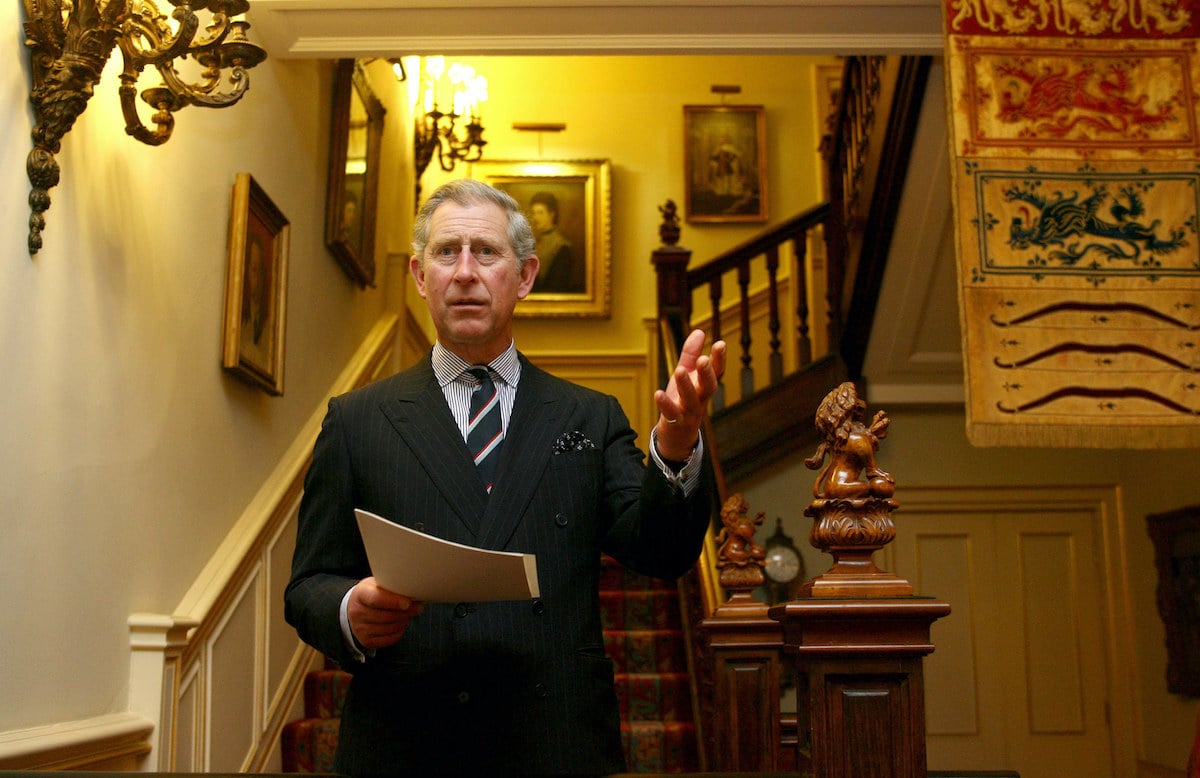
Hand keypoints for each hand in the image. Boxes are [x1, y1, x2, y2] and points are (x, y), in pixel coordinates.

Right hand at [347, 576, 423, 649]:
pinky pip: (390, 638)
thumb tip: (414, 591)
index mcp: (360, 594)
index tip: (408, 602)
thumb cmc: (371, 593)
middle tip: (418, 607)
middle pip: (386, 616)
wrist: (356, 607)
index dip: (394, 602)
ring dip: (404, 621)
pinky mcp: (367, 641)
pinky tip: (401, 623)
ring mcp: (360, 628)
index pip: (376, 599)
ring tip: (409, 613)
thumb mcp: (378, 584)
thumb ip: (392, 587)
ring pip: (390, 628)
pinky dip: (400, 631)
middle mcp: (357, 612)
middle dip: (406, 612)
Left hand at [654, 329, 725, 460]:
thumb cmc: (682, 400)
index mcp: (705, 385)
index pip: (717, 372)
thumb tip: (699, 331)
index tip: (720, 343)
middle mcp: (701, 399)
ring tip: (679, 371)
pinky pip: (672, 414)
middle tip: (703, 360)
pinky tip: (658, 394)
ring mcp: (690, 412)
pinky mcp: (676, 422)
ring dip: (686, 386)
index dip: (719, 359)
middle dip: (707, 373)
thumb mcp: (686, 375)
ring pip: (691, 400)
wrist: (677, 433)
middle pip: (709, 387)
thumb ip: (691, 354)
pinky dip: (666, 404)